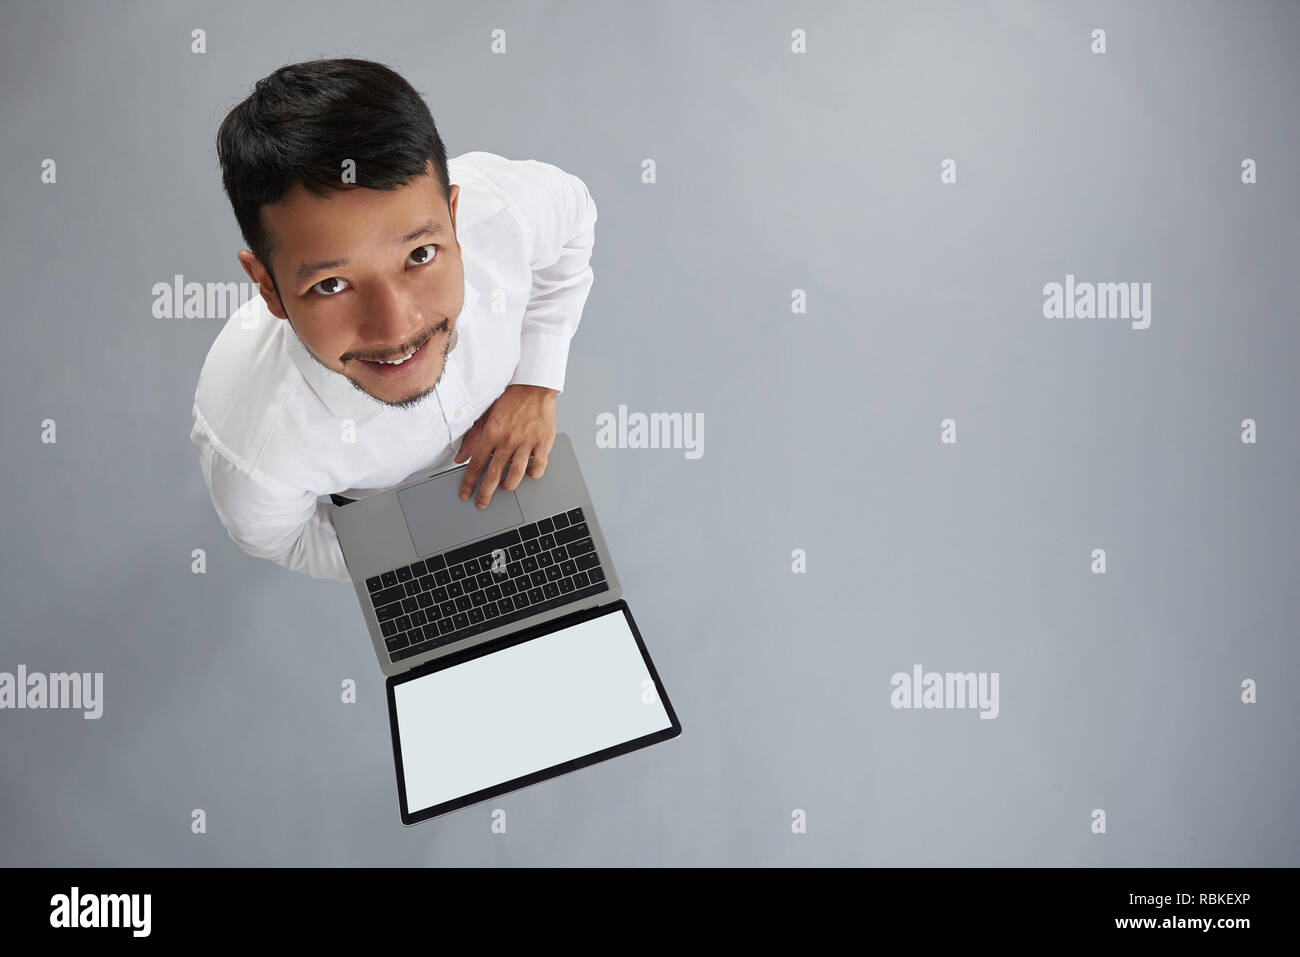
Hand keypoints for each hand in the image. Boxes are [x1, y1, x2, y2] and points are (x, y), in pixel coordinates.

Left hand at [455, 384, 557, 507]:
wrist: (534, 387)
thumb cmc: (511, 400)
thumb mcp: (485, 416)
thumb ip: (472, 438)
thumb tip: (460, 457)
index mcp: (492, 433)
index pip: (476, 463)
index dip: (469, 482)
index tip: (465, 493)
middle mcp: (509, 439)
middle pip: (494, 473)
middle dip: (485, 492)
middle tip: (481, 503)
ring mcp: (527, 442)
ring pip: (516, 473)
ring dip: (509, 485)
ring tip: (505, 487)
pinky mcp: (543, 443)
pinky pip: (539, 466)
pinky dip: (533, 474)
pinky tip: (529, 474)